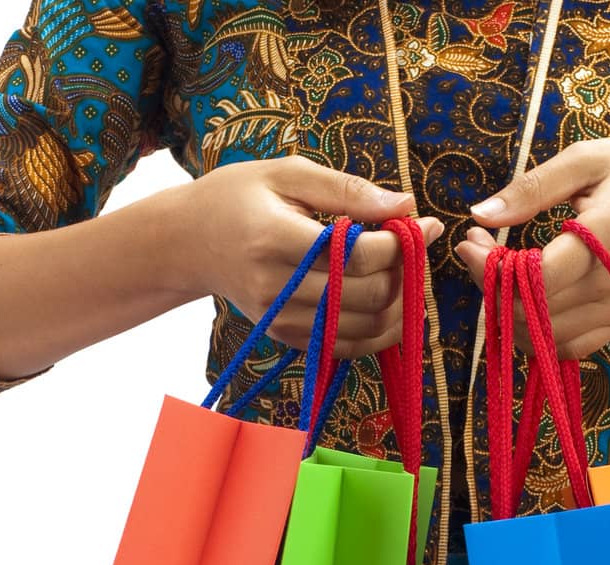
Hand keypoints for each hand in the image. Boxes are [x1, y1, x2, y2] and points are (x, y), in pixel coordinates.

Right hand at [176, 156, 443, 356]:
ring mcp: (281, 320)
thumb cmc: (238, 198)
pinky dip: (378, 330)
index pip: (358, 254)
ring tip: (408, 275)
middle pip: (368, 295)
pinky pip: (347, 346)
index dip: (401, 243)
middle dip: (406, 275)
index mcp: (275, 239)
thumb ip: (348, 190)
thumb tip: (405, 203)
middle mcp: (277, 288)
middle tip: (416, 250)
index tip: (421, 224)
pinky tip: (388, 303)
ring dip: (400, 306)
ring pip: (365, 328)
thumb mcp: (287, 174)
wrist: (189, 244)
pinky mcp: (286, 338)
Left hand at [455, 138, 609, 358]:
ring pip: (543, 338)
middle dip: (490, 287)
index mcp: (603, 239)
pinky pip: (566, 348)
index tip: (470, 240)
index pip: (534, 279)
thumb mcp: (588, 160)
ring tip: (500, 275)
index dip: (490, 269)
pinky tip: (526, 301)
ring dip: (508, 314)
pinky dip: (537, 334)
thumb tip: (481, 213)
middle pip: (531, 313)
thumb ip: (532, 188)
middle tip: (478, 251)